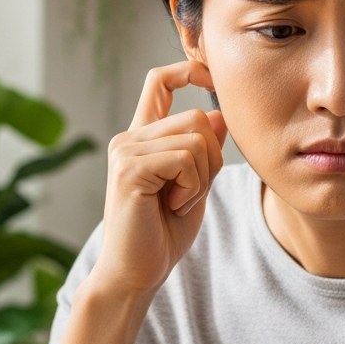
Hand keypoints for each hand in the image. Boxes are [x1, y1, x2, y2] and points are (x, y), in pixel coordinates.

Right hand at [90, 62, 226, 298]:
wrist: (135, 273)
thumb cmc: (161, 235)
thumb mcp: (194, 186)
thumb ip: (203, 152)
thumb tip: (219, 114)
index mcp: (142, 139)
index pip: (158, 82)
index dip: (187, 69)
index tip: (208, 76)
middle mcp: (129, 139)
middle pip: (196, 117)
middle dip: (213, 158)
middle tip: (191, 193)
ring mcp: (125, 151)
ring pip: (196, 138)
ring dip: (202, 177)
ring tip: (179, 202)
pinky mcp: (128, 169)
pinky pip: (185, 159)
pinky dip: (193, 187)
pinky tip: (173, 206)